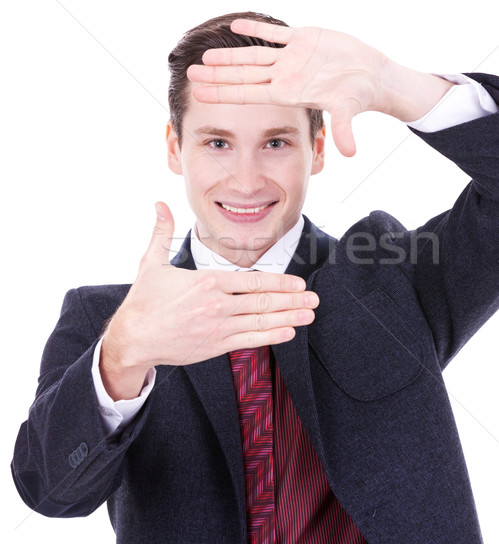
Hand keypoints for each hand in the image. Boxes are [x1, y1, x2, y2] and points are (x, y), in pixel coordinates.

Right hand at [100, 201, 318, 399]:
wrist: (132, 338)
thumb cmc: (144, 301)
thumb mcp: (151, 262)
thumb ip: (161, 232)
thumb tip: (159, 203)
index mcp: (207, 282)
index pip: (253, 281)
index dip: (279, 282)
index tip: (299, 283)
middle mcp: (217, 306)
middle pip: (263, 301)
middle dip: (292, 300)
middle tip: (314, 298)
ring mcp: (218, 328)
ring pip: (261, 322)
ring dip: (289, 317)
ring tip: (309, 314)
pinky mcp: (215, 346)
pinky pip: (249, 340)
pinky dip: (271, 336)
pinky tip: (289, 332)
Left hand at [187, 19, 389, 156]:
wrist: (371, 76)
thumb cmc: (360, 93)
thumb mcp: (349, 110)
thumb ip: (345, 129)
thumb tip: (350, 152)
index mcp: (288, 92)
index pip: (248, 93)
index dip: (223, 93)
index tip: (198, 94)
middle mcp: (285, 76)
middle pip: (243, 75)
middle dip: (217, 76)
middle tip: (191, 74)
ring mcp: (291, 58)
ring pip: (253, 56)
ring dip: (230, 56)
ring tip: (206, 57)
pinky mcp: (302, 39)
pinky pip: (275, 33)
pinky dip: (257, 29)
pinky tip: (236, 25)